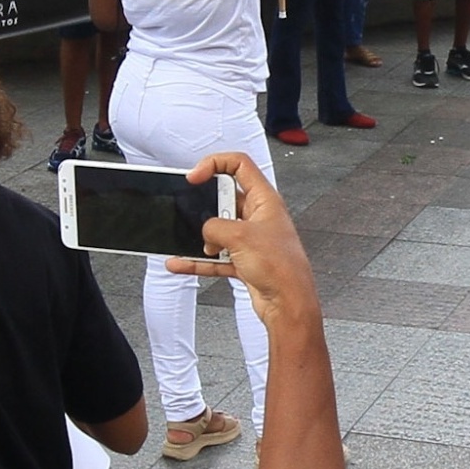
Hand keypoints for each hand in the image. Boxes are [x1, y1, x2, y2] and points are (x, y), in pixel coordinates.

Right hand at [176, 151, 318, 328]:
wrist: (289, 304)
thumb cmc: (281, 268)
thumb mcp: (240, 237)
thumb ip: (215, 226)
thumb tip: (205, 231)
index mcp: (265, 200)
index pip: (239, 165)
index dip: (214, 164)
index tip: (195, 176)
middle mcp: (259, 217)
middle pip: (224, 198)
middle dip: (206, 208)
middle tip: (196, 215)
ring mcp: (251, 239)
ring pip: (217, 230)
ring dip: (202, 237)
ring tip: (190, 243)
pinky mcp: (244, 260)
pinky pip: (215, 256)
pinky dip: (197, 260)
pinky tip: (180, 262)